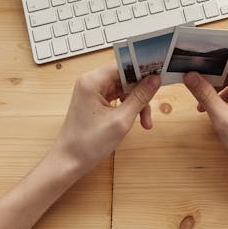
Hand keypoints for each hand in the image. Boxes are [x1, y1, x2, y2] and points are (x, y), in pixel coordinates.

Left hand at [48, 63, 159, 177]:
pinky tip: (133, 121)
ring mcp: (91, 92)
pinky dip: (127, 108)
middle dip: (140, 94)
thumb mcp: (121, 120)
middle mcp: (90, 81)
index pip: (123, 65)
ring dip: (135, 104)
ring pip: (122, 88)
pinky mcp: (93, 101)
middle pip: (124, 77)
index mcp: (93, 81)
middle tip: (150, 111)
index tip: (158, 77)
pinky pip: (116, 97)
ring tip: (144, 123)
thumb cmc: (89, 144)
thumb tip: (155, 79)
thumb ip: (140, 97)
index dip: (142, 70)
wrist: (68, 162)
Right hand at [183, 55, 227, 184]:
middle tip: (193, 84)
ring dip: (218, 89)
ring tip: (202, 103)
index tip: (194, 65)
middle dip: (213, 77)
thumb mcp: (223, 120)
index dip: (212, 61)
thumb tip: (190, 76)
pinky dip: (226, 98)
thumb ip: (205, 95)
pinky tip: (215, 109)